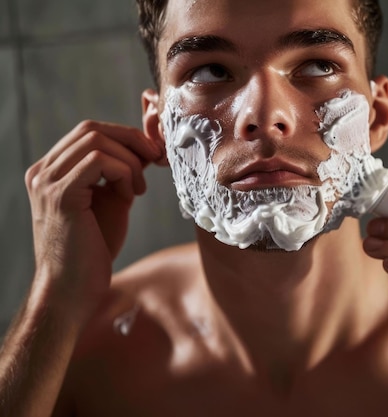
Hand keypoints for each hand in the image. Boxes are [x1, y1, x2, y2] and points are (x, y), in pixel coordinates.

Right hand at [24, 120, 162, 319]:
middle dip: (132, 140)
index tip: (151, 155)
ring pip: (95, 140)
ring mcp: (47, 182)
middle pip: (91, 129)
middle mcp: (42, 172)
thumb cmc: (94, 249)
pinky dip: (124, 172)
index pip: (88, 132)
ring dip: (130, 160)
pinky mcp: (60, 196)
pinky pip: (99, 161)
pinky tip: (131, 195)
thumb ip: (122, 173)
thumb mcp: (112, 200)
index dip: (125, 136)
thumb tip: (145, 149)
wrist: (73, 290)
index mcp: (51, 171)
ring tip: (138, 189)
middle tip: (155, 160)